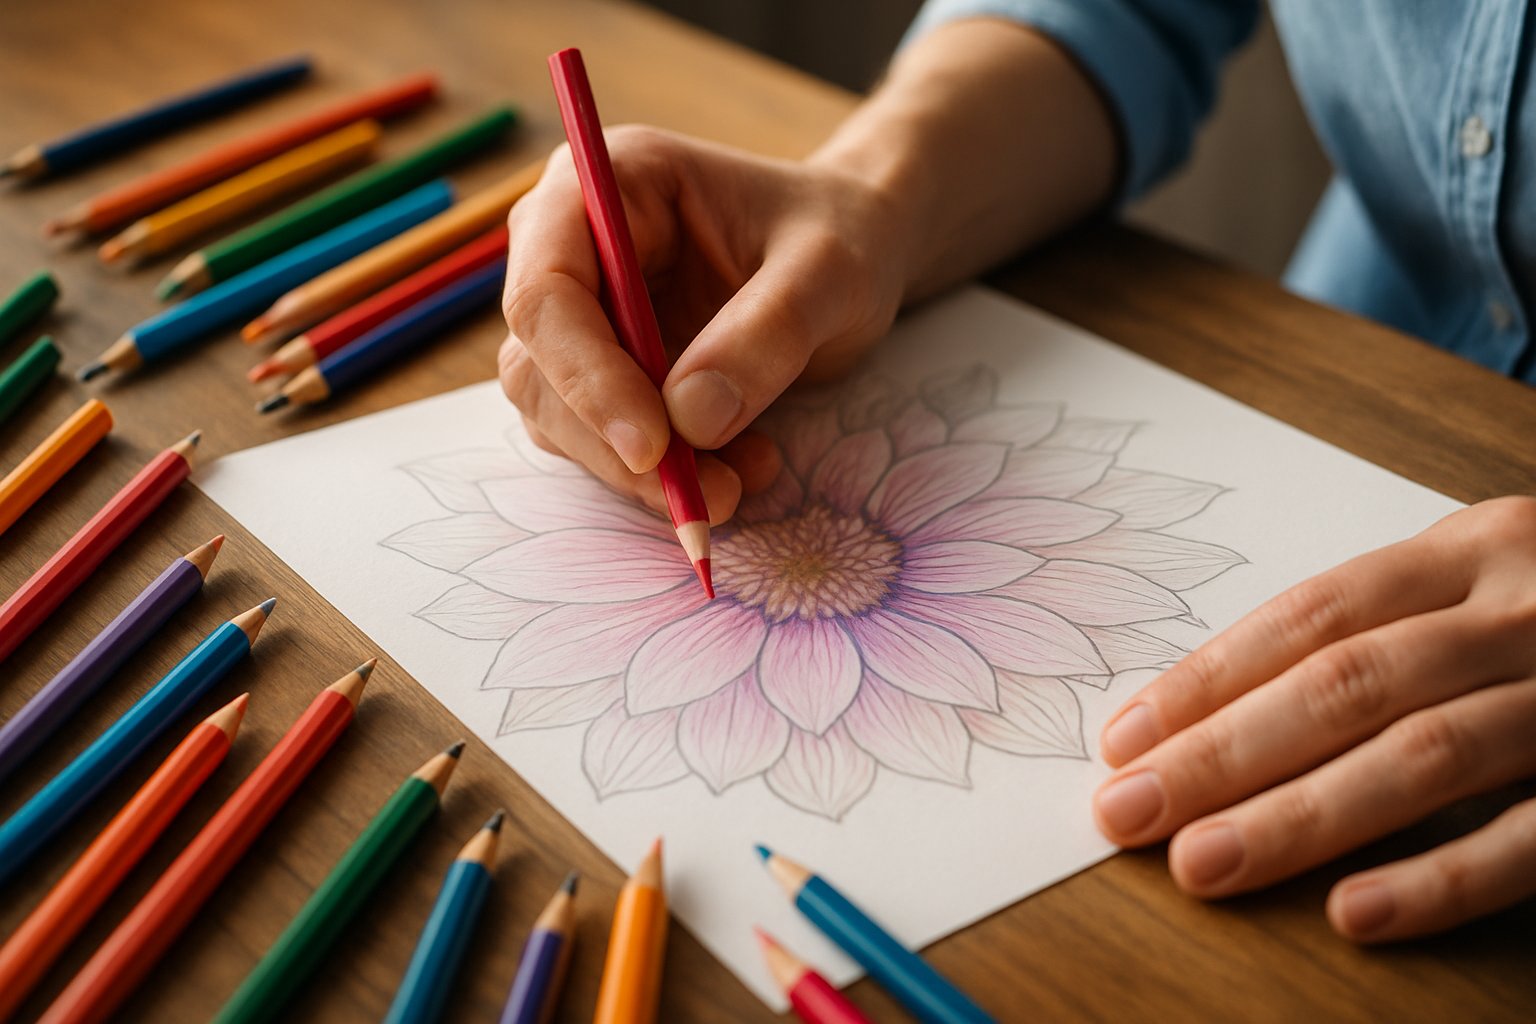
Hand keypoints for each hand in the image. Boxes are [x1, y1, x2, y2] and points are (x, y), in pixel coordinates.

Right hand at [499, 126, 908, 521]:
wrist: (859, 252)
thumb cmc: (842, 235)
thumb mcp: (829, 274)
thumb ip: (766, 334)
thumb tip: (688, 421)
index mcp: (613, 183)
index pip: (547, 289)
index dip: (586, 375)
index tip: (654, 447)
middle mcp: (573, 243)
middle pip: (538, 363)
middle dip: (613, 442)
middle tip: (706, 493)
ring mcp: (582, 311)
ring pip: (558, 415)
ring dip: (638, 472)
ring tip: (740, 482)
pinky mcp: (602, 369)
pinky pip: (600, 440)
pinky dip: (659, 476)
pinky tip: (738, 470)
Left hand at [1092, 496, 1535, 940]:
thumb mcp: (1485, 583)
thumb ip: (1381, 630)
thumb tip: (1213, 712)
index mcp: (1474, 547)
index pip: (1311, 614)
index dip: (1209, 679)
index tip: (1121, 740)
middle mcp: (1528, 608)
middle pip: (1348, 683)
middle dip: (1222, 753)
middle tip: (1125, 812)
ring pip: (1426, 757)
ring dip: (1301, 819)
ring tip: (1201, 866)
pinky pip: (1535, 838)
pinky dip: (1441, 880)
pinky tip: (1353, 915)